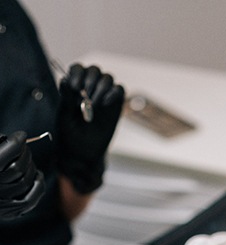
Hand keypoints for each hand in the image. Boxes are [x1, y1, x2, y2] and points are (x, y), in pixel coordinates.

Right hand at [0, 132, 44, 218]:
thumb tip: (19, 139)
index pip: (7, 154)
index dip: (17, 142)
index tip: (21, 135)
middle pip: (18, 167)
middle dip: (24, 154)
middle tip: (23, 147)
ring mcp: (2, 203)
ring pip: (26, 181)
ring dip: (30, 167)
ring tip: (26, 160)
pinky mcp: (11, 212)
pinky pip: (32, 198)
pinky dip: (38, 184)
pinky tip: (37, 175)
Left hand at [56, 63, 124, 193]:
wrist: (83, 153)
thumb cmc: (70, 135)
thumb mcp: (64, 116)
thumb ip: (66, 98)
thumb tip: (65, 79)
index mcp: (74, 88)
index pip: (78, 69)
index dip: (77, 73)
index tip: (74, 87)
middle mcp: (90, 89)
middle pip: (95, 70)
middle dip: (90, 80)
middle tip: (85, 96)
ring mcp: (104, 97)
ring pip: (108, 78)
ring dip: (100, 88)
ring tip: (94, 105)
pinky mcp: (116, 106)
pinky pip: (120, 90)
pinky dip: (113, 93)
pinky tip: (104, 105)